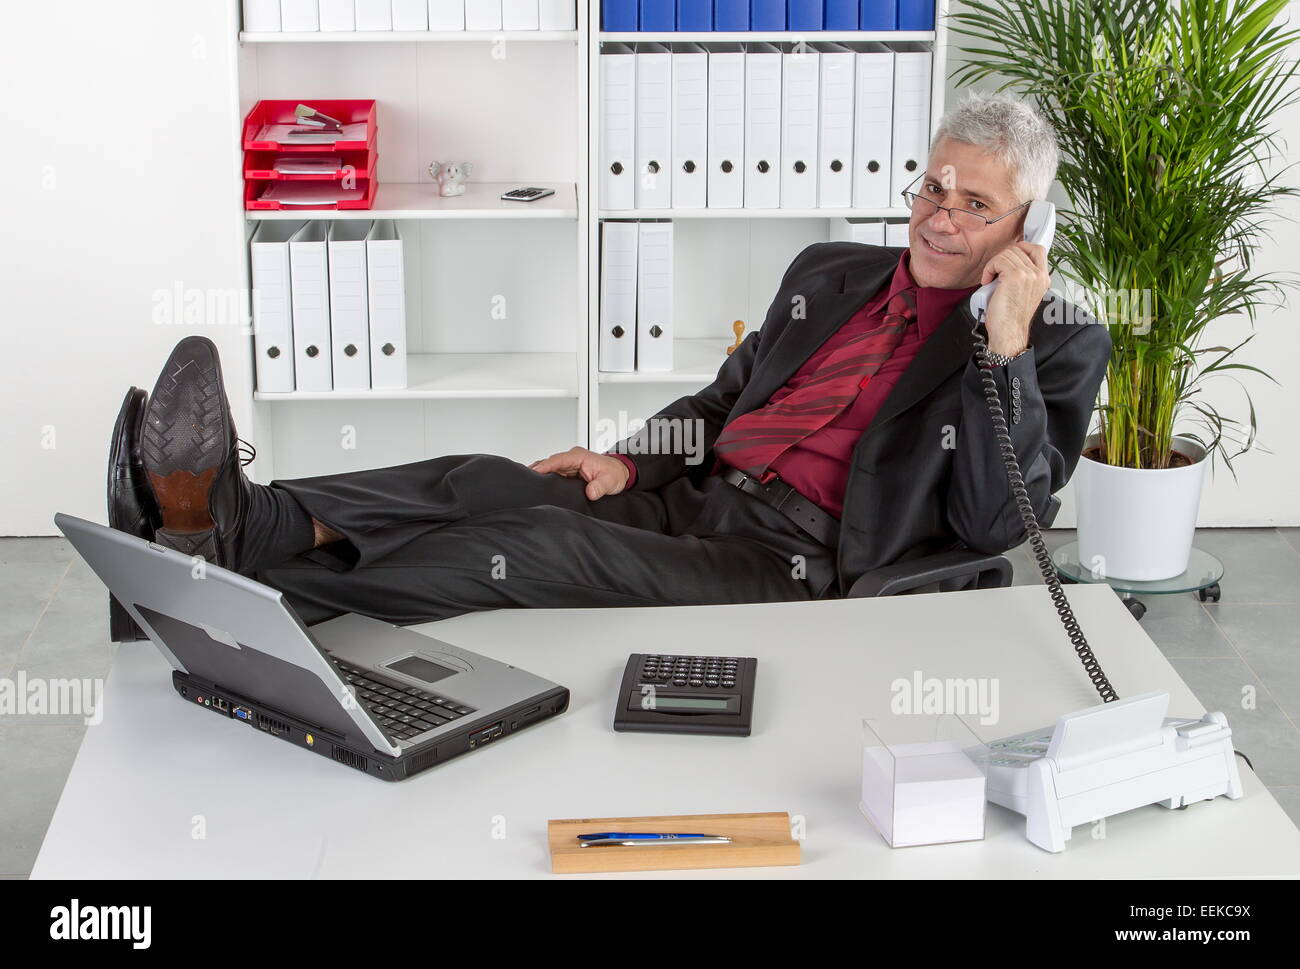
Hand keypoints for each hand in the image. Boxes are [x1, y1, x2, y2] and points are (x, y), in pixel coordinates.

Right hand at [528, 446, 630, 500]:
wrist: (620, 473)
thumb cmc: (615, 473)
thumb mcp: (610, 481)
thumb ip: (600, 486)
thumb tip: (590, 492)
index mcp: (579, 456)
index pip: (557, 460)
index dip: (544, 466)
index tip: (533, 471)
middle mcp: (572, 458)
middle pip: (549, 463)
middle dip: (536, 471)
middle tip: (524, 481)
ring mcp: (569, 464)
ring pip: (549, 468)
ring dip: (540, 475)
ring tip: (528, 485)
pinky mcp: (568, 471)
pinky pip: (553, 473)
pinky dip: (545, 478)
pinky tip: (539, 486)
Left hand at [980, 241, 1050, 356]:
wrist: (1008, 333)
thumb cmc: (1010, 318)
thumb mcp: (1022, 293)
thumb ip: (1023, 277)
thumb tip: (1010, 262)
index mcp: (1043, 278)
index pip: (1037, 249)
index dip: (1020, 248)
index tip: (1006, 258)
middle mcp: (1039, 275)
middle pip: (1018, 249)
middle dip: (1001, 258)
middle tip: (994, 274)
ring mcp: (1029, 274)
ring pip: (1007, 253)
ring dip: (993, 265)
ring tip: (990, 280)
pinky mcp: (1016, 276)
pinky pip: (998, 260)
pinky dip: (989, 269)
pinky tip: (987, 281)